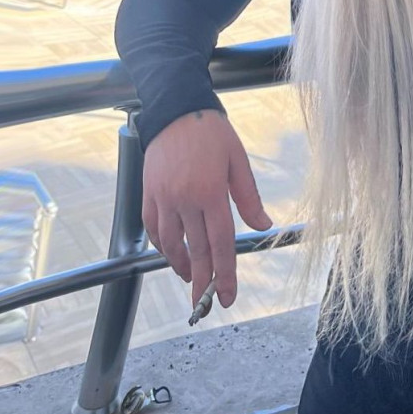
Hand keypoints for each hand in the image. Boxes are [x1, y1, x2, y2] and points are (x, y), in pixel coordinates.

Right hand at [142, 109, 272, 311]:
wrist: (176, 108)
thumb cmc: (212, 132)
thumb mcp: (238, 160)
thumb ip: (248, 197)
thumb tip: (263, 226)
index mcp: (211, 192)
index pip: (221, 243)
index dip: (226, 273)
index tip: (228, 296)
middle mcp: (185, 200)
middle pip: (195, 251)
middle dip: (202, 282)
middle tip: (206, 305)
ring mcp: (163, 198)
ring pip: (171, 244)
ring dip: (181, 266)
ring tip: (191, 280)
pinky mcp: (149, 193)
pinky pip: (152, 228)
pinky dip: (161, 245)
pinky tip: (171, 253)